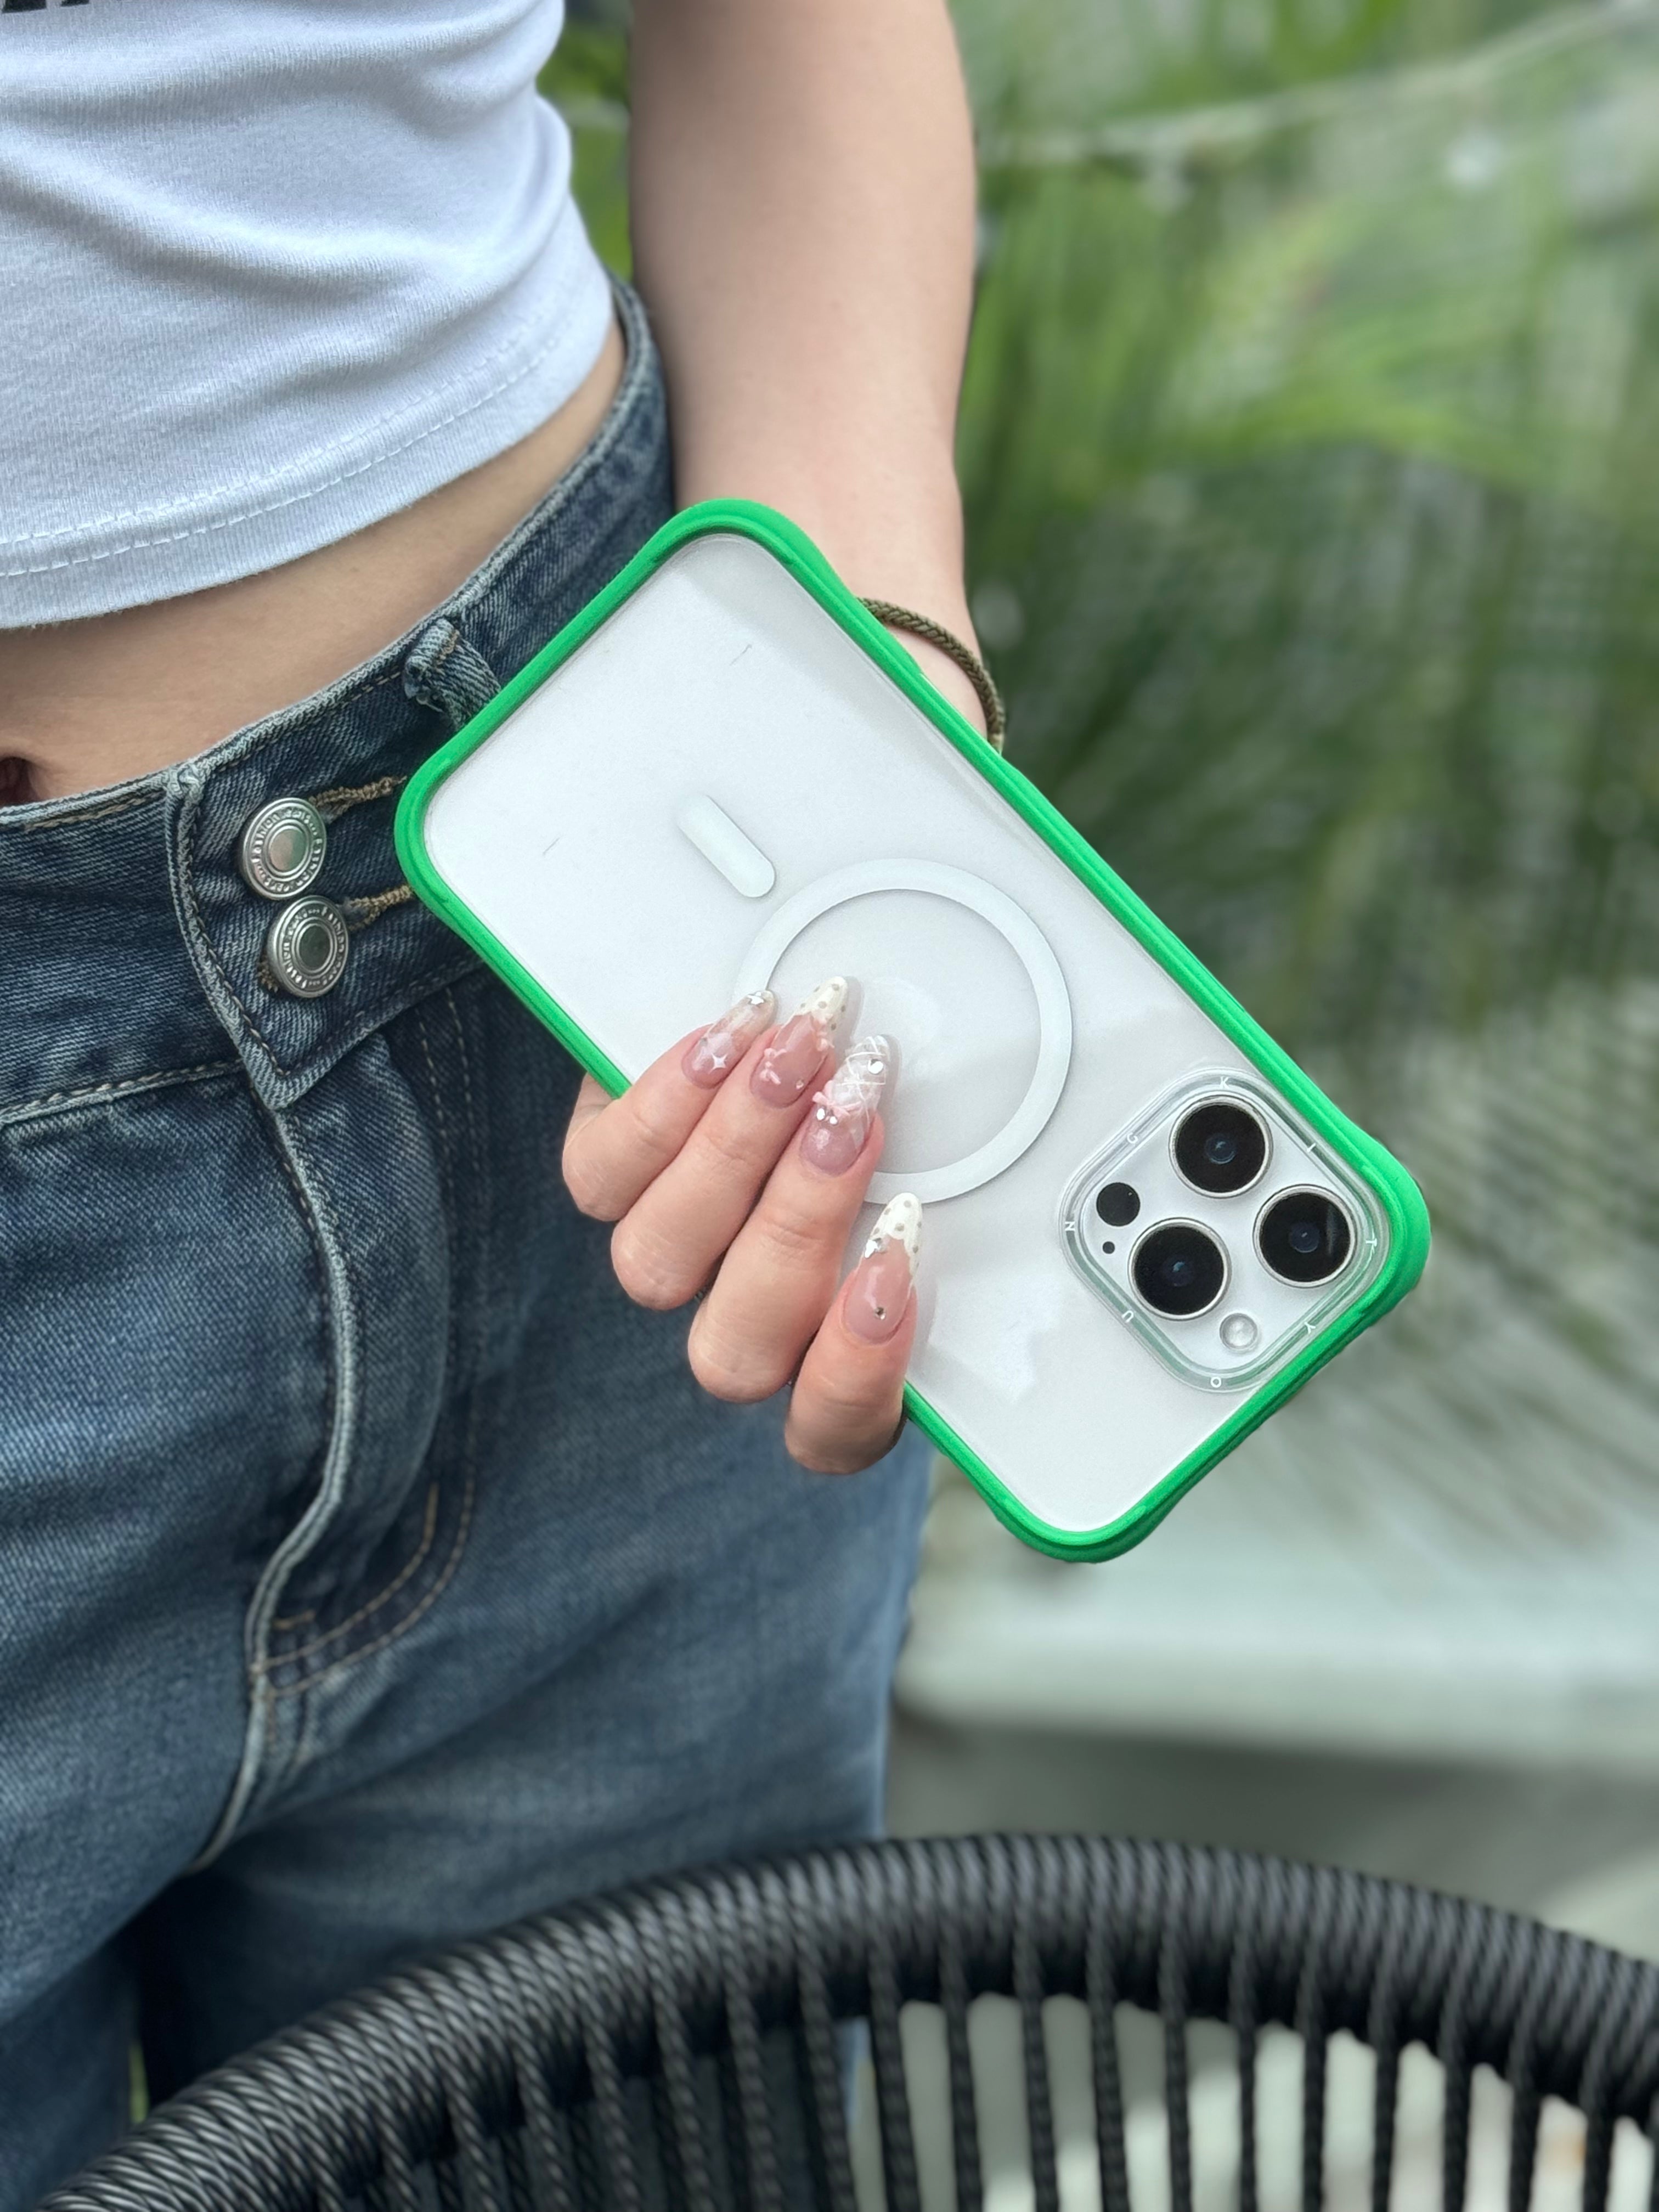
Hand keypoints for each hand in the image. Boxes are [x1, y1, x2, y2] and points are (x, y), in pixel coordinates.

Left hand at [561, 981, 922, 1472]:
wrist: (786, 1027)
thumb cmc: (886, 1097)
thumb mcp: (953, 1144)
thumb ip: (969, 1183)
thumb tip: (1032, 1153)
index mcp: (834, 1352)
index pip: (832, 1431)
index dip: (855, 1376)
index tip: (893, 1270)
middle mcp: (741, 1322)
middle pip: (737, 1344)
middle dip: (801, 1217)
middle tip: (855, 1111)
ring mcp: (670, 1256)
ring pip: (658, 1265)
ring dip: (735, 1149)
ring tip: (798, 1056)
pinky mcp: (610, 1177)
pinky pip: (603, 1176)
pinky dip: (669, 1101)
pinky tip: (734, 1035)